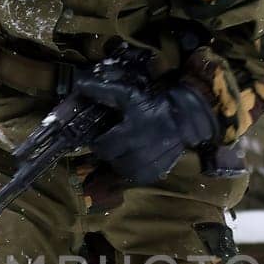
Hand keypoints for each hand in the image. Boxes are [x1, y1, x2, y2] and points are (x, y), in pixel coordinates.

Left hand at [80, 80, 218, 185]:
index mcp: (131, 131)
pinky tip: (135, 162)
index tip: (99, 138)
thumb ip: (103, 91)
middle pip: (113, 160)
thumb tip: (79, 84)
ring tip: (122, 154)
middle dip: (108, 153)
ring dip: (119, 164)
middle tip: (110, 145)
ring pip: (125, 172)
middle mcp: (141, 150)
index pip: (103, 147)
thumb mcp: (128, 95)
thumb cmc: (154, 103)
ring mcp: (151, 162)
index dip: (98, 143)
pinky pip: (140, 178)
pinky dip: (134, 172)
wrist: (185, 115)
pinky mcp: (160, 170)